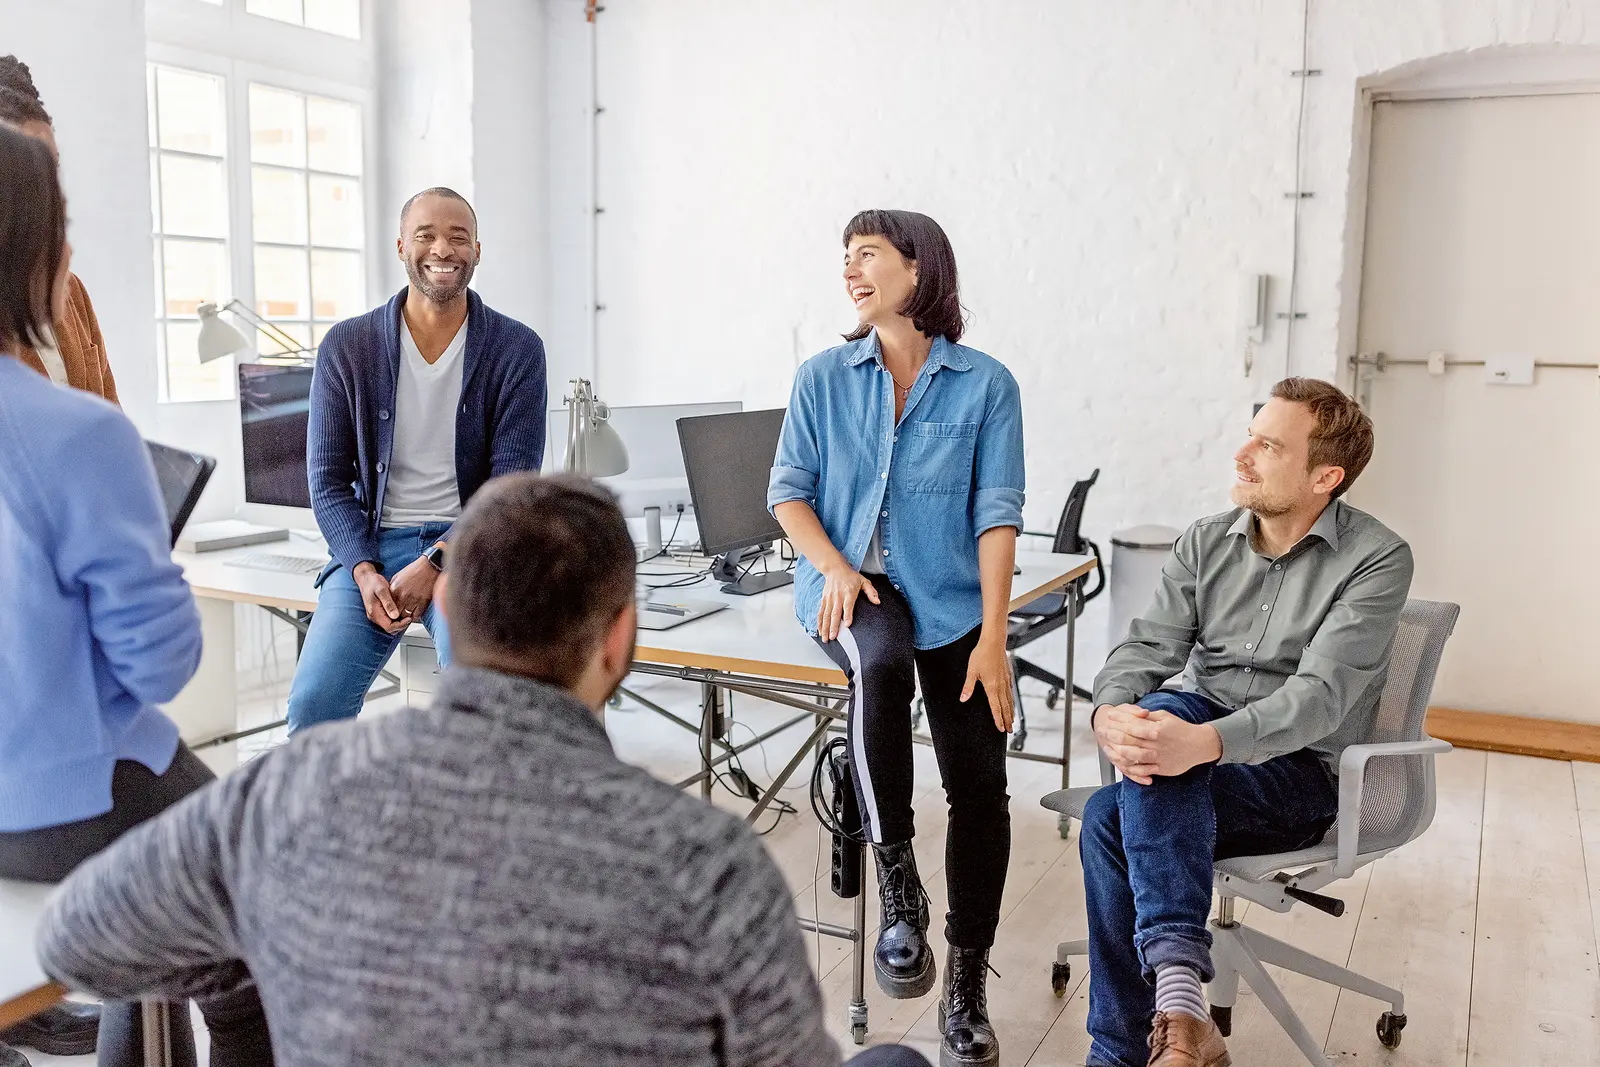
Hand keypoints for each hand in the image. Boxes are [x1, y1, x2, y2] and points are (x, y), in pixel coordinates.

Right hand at [352, 562, 409, 634]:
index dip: (400, 625)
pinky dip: (396, 618)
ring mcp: (375, 615)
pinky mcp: (378, 612)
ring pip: (389, 625)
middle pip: (390, 628)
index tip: (409, 618)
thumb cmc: (373, 582)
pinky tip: (401, 611)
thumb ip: (388, 603)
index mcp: (374, 612)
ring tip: (407, 614)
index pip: (389, 627)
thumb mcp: (382, 590)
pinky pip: (388, 620)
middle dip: (401, 625)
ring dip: (399, 622)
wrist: (366, 578)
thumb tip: (395, 616)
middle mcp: (374, 616)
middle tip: (410, 616)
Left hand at [388, 553, 441, 622]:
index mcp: (394, 589)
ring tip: (408, 615)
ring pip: (407, 616)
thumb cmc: (415, 570)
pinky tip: (416, 612)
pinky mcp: (423, 602)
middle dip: (398, 616)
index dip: (390, 611)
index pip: (389, 606)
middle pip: (397, 613)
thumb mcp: (398, 577)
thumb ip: (392, 588)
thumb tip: (390, 597)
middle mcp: (402, 596)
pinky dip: (416, 615)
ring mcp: (413, 600)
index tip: (392, 612)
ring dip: (407, 617)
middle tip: (400, 616)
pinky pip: (417, 614)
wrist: (429, 567)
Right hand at [817, 565, 878, 641]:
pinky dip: (819, 622)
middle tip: (833, 637)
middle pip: (834, 613)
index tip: (847, 625)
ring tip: (825, 638)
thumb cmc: (851, 576)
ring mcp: (829, 599)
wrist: (835, 568)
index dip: (847, 615)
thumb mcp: (864, 581)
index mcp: (848, 592)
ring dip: (825, 627)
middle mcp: (837, 596)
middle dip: (833, 626)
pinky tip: (820, 631)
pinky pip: (820, 612)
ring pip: (825, 615)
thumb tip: (877, 602)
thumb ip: (871, 592)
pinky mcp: (824, 599)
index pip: (847, 605)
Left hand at [961, 635, 1014, 732]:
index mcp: (991, 687)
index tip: (1001, 729)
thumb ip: (968, 687)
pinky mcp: (1008, 675)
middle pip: (1005, 707)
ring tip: (1012, 721)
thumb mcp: (971, 671)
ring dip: (1011, 712)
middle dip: (1007, 720)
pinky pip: (1011, 692)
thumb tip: (963, 699)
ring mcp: (1005, 681)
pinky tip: (1011, 703)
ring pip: (1010, 700)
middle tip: (1009, 730)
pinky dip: (1012, 701)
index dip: (998, 719)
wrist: (993, 642)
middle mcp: (1000, 686)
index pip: (996, 707)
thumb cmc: (981, 655)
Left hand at [1093, 704, 1221, 783]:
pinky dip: (1131, 768)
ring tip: (1108, 746)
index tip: (1109, 716)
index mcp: (1156, 729)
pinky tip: (1122, 763)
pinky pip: (1142, 770)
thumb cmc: (1181, 729)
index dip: (1118, 720)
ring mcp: (1158, 757)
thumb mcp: (1165, 716)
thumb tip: (1131, 714)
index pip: (1131, 724)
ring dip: (1117, 751)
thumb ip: (1147, 717)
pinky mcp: (1161, 768)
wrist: (1199, 745)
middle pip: (1128, 740)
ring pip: (1132, 756)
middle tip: (1103, 731)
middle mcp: (1156, 744)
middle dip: (1112, 734)